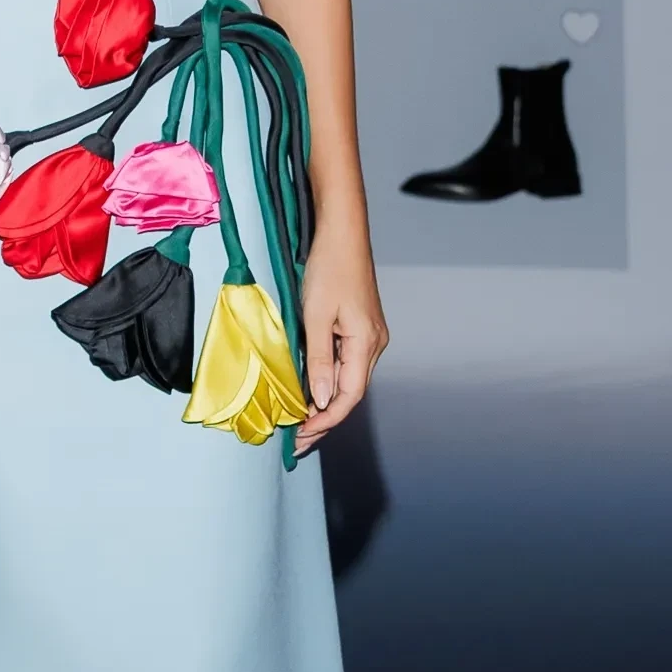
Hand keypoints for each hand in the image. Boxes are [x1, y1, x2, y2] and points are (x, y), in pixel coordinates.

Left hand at [294, 222, 387, 455]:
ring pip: (349, 380)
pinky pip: (347, 364)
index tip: (302, 436)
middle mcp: (375, 344)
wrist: (343, 234)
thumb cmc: (329, 268)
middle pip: (351, 393)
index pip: (349, 396)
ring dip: (326, 402)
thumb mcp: (316, 316)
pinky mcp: (362, 328)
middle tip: (296, 438)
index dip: (326, 421)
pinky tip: (311, 390)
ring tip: (299, 420)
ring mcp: (370, 336)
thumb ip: (320, 360)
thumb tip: (322, 400)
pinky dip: (329, 381)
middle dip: (324, 418)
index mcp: (367, 343)